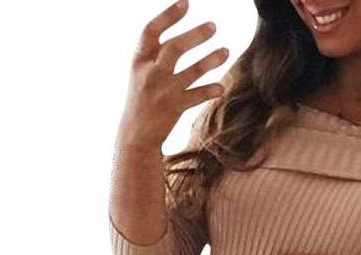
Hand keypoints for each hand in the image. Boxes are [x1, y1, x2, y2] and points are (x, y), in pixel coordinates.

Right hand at [117, 1, 228, 148]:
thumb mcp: (140, 75)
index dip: (168, 16)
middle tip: (213, 26)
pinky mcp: (174, 108)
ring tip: (226, 51)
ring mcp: (163, 91)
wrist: (135, 135)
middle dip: (196, 35)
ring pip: (191, 71)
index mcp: (139, 61)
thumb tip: (178, 37)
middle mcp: (150, 74)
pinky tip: (221, 87)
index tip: (185, 3)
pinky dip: (209, 90)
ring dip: (211, 59)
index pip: (151, 32)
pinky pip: (197, 96)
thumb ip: (155, 56)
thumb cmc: (142, 102)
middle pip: (175, 48)